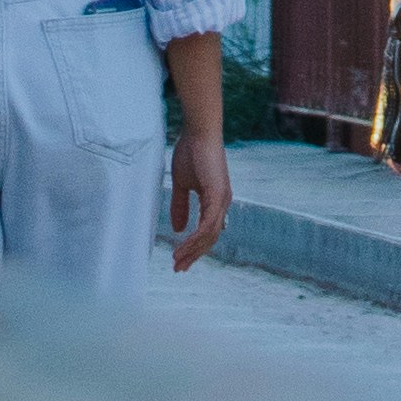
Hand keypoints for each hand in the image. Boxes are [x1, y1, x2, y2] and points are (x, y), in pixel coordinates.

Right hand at [165, 118, 232, 271]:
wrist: (199, 131)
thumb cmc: (191, 152)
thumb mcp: (182, 184)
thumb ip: (181, 206)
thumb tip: (179, 229)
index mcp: (216, 200)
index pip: (208, 232)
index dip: (195, 247)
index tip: (180, 260)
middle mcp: (223, 202)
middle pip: (210, 238)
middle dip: (193, 255)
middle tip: (178, 269)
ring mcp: (222, 199)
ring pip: (209, 235)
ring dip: (192, 250)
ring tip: (177, 261)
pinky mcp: (218, 194)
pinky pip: (207, 224)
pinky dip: (196, 237)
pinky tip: (183, 245)